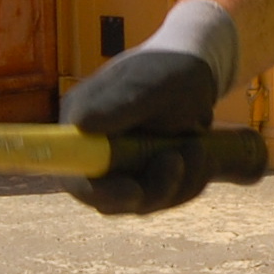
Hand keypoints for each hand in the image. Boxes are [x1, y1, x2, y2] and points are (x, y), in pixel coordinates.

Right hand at [60, 48, 218, 212]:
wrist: (196, 75)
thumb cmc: (172, 70)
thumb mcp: (153, 85)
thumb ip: (119, 104)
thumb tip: (80, 122)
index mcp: (80, 122)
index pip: (73, 175)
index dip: (100, 192)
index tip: (136, 190)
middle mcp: (91, 149)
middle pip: (109, 199)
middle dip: (153, 188)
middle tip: (183, 157)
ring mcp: (116, 166)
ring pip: (141, 202)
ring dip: (178, 181)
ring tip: (198, 145)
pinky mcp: (141, 176)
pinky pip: (162, 196)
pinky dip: (186, 182)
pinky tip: (200, 153)